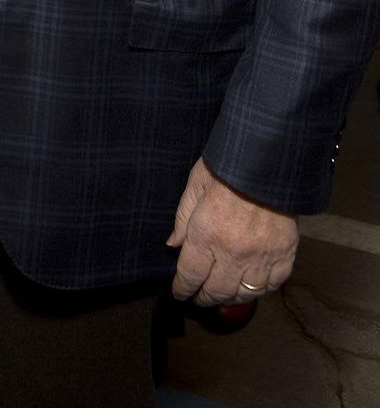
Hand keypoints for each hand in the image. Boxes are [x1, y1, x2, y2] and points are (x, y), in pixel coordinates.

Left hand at [168, 157, 297, 304]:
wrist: (268, 159)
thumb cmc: (227, 167)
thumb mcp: (196, 185)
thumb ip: (183, 218)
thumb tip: (173, 245)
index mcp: (206, 234)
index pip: (190, 275)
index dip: (183, 288)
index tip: (180, 292)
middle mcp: (233, 252)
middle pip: (216, 291)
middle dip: (204, 297)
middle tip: (199, 297)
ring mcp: (261, 256)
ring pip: (244, 294)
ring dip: (231, 298)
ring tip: (223, 294)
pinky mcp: (284, 254)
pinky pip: (272, 285)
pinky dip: (261, 289)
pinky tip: (252, 285)